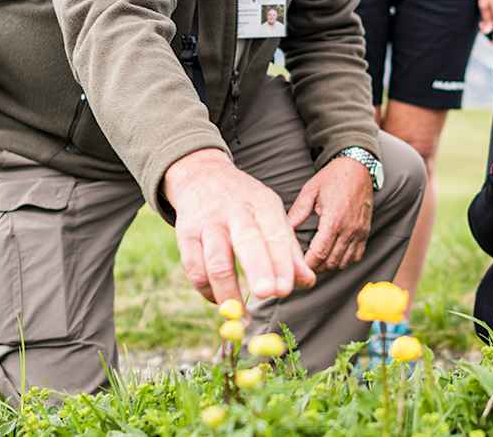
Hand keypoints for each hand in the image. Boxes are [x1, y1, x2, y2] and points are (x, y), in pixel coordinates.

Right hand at [163, 148, 315, 304]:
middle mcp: (235, 212)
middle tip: (267, 293)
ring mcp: (208, 223)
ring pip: (216, 261)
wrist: (202, 176)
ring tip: (241, 315)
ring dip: (229, 291)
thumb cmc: (245, 203)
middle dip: (258, 269)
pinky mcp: (185, 235)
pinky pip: (195, 269)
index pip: (276, 235)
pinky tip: (220, 302)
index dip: (282, 263)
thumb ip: (288, 249)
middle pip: (247, 242)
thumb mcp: (271, 214)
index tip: (286, 289)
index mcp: (262, 205)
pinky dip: (208, 291)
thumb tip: (307, 282)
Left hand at [286, 155, 372, 271]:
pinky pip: (357, 256)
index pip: (319, 253)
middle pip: (331, 262)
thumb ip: (297, 212)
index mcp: (333, 220)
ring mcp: (359, 232)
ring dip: (330, 265)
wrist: (357, 167)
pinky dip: (345, 260)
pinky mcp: (365, 232)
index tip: (298, 264)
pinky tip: (334, 254)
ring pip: (344, 262)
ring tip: (317, 260)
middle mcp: (348, 229)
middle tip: (304, 265)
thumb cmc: (333, 177)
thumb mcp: (310, 191)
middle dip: (316, 267)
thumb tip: (283, 230)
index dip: (307, 264)